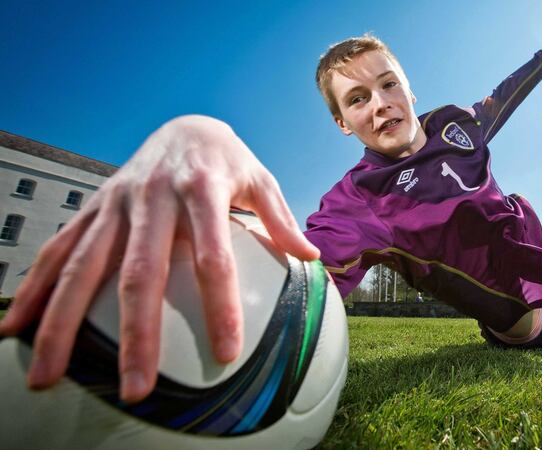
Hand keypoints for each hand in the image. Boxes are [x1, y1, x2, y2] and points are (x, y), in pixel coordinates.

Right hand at [0, 115, 319, 401]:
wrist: (183, 123)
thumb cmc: (227, 159)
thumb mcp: (261, 179)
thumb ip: (279, 218)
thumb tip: (309, 256)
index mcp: (202, 190)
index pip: (213, 256)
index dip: (219, 305)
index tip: (225, 352)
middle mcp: (152, 196)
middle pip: (141, 272)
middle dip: (137, 333)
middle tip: (136, 386)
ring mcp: (115, 203)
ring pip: (84, 266)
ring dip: (64, 322)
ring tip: (49, 374)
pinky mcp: (92, 208)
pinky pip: (58, 249)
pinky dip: (36, 287)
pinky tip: (17, 327)